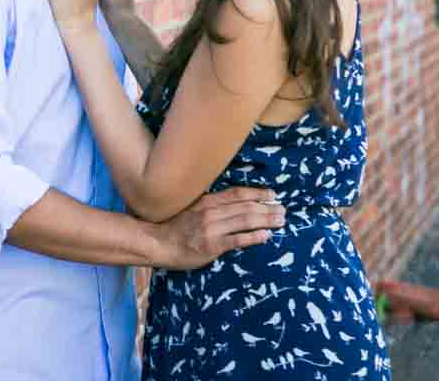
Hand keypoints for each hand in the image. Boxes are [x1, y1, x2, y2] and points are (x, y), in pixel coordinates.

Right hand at [150, 187, 284, 269]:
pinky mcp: (212, 245)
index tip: (272, 195)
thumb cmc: (172, 227)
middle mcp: (210, 211)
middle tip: (283, 210)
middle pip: (246, 206)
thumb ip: (209, 206)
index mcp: (206, 201)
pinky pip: (238, 240)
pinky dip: (254, 236)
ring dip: (266, 219)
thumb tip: (232, 205)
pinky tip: (266, 235)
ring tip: (280, 220)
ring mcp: (212, 228)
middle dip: (267, 207)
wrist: (155, 242)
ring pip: (245, 220)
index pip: (237, 193)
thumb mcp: (189, 209)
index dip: (257, 193)